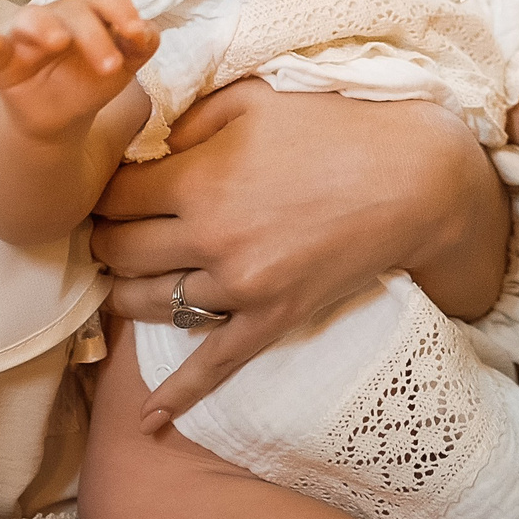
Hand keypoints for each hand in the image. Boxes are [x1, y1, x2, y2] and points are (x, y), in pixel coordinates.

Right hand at [0, 0, 155, 141]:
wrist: (60, 118)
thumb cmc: (90, 80)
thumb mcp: (124, 65)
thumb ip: (141, 46)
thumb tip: (147, 32)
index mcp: (90, 13)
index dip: (122, 10)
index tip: (135, 34)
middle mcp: (59, 16)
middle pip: (75, 10)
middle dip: (95, 35)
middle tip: (110, 66)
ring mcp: (27, 36)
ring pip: (32, 17)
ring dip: (45, 26)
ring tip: (58, 42)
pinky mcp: (2, 60)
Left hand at [90, 81, 508, 429]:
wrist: (413, 180)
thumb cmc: (334, 128)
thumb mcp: (255, 99)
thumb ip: (191, 119)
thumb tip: (149, 148)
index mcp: (201, 178)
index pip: (115, 195)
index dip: (105, 190)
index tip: (111, 188)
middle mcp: (211, 237)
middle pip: (118, 251)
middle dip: (105, 239)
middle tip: (111, 230)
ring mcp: (240, 286)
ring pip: (147, 304)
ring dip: (125, 293)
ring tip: (127, 277)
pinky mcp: (271, 319)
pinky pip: (214, 365)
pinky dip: (178, 396)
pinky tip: (149, 419)